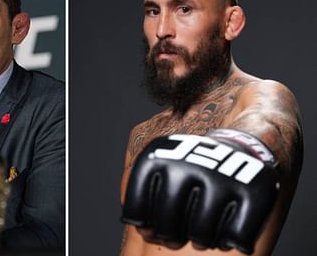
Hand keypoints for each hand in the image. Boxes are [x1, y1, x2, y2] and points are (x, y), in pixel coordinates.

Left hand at [121, 129, 278, 253]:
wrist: (240, 149)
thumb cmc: (191, 173)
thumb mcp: (161, 174)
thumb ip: (146, 203)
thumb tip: (146, 233)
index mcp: (158, 156)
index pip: (136, 208)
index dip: (143, 226)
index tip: (150, 226)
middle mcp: (188, 162)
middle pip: (167, 226)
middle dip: (171, 236)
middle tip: (178, 233)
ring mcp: (222, 176)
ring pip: (201, 235)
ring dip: (200, 240)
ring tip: (202, 231)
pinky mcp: (254, 190)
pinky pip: (236, 237)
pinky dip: (229, 241)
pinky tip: (226, 229)